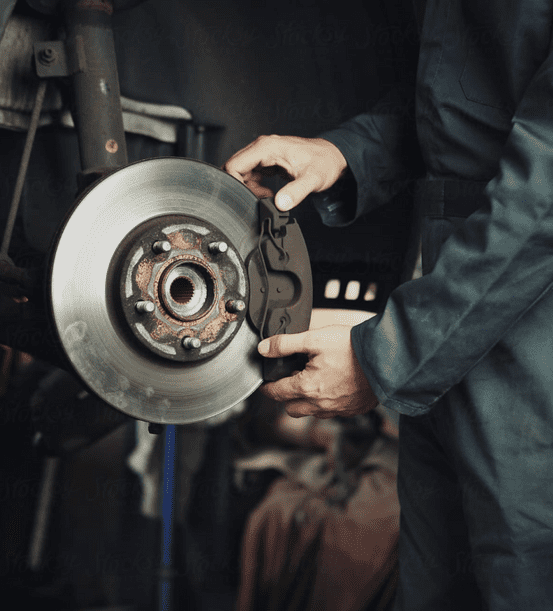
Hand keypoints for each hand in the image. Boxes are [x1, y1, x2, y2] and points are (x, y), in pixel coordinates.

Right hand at [223, 135, 347, 210]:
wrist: (333, 157)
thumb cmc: (324, 163)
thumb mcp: (312, 179)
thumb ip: (296, 192)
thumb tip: (280, 204)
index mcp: (267, 147)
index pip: (234, 164)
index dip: (234, 184)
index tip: (245, 198)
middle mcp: (262, 147)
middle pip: (235, 168)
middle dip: (241, 187)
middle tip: (258, 200)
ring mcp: (264, 153)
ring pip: (242, 172)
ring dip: (249, 188)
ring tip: (267, 197)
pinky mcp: (267, 160)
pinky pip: (252, 174)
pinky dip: (255, 186)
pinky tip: (268, 194)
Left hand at [258, 325, 378, 418]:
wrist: (386, 359)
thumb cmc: (352, 348)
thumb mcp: (314, 338)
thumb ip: (285, 344)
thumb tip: (264, 349)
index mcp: (307, 387)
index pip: (277, 392)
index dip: (268, 387)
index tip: (266, 384)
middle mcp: (320, 404)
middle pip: (291, 408)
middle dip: (286, 397)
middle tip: (291, 380)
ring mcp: (338, 410)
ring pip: (312, 413)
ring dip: (307, 402)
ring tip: (313, 382)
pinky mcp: (353, 410)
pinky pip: (332, 413)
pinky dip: (327, 404)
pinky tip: (333, 387)